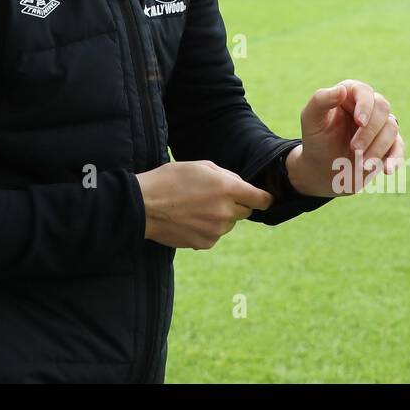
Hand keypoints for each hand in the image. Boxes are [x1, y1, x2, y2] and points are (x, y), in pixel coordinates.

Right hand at [136, 160, 274, 249]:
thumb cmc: (170, 180)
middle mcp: (226, 211)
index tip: (265, 199)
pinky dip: (207, 228)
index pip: (261, 199)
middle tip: (213, 197)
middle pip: (244, 211)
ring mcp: (216, 230)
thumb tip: (240, 187)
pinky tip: (189, 219)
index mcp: (227, 188)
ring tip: (195, 207)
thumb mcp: (200, 166)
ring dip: (219, 217)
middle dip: (235, 204)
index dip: (264, 198)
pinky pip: (215, 235)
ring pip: (228, 223)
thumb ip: (226, 176)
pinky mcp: (206, 243)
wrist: (144, 206)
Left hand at [289, 80, 404, 196]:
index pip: (363, 91)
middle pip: (382, 107)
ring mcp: (380, 125)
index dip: (365, 105)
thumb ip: (321, 100)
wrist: (322, 169)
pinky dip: (396, 158)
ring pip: (391, 128)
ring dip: (377, 147)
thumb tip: (342, 90)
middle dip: (370, 130)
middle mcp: (368, 106)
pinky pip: (399, 147)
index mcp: (349, 95)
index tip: (360, 122)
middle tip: (354, 149)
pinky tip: (387, 170)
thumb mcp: (311, 119)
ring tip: (361, 164)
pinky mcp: (389, 144)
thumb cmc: (316, 140)